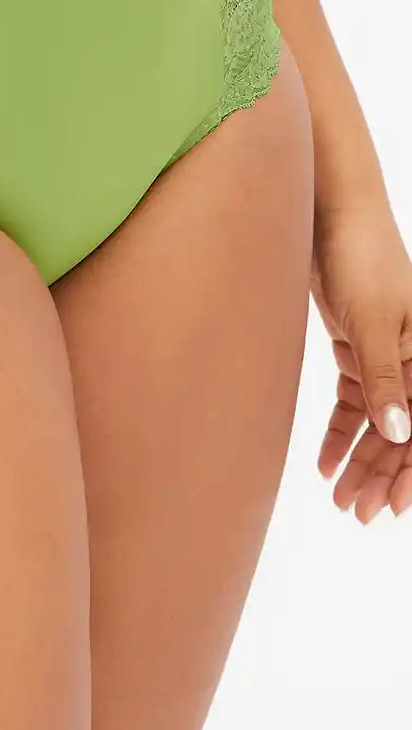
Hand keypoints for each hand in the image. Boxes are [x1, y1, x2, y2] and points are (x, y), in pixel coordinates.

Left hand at [311, 200, 411, 520]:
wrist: (329, 215)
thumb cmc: (360, 258)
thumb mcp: (371, 320)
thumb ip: (385, 378)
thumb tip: (400, 435)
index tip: (391, 509)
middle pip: (405, 433)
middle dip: (382, 475)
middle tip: (354, 514)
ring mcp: (388, 355)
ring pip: (379, 422)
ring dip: (361, 459)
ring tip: (338, 498)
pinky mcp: (359, 347)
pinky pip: (355, 401)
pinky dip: (343, 432)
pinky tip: (326, 463)